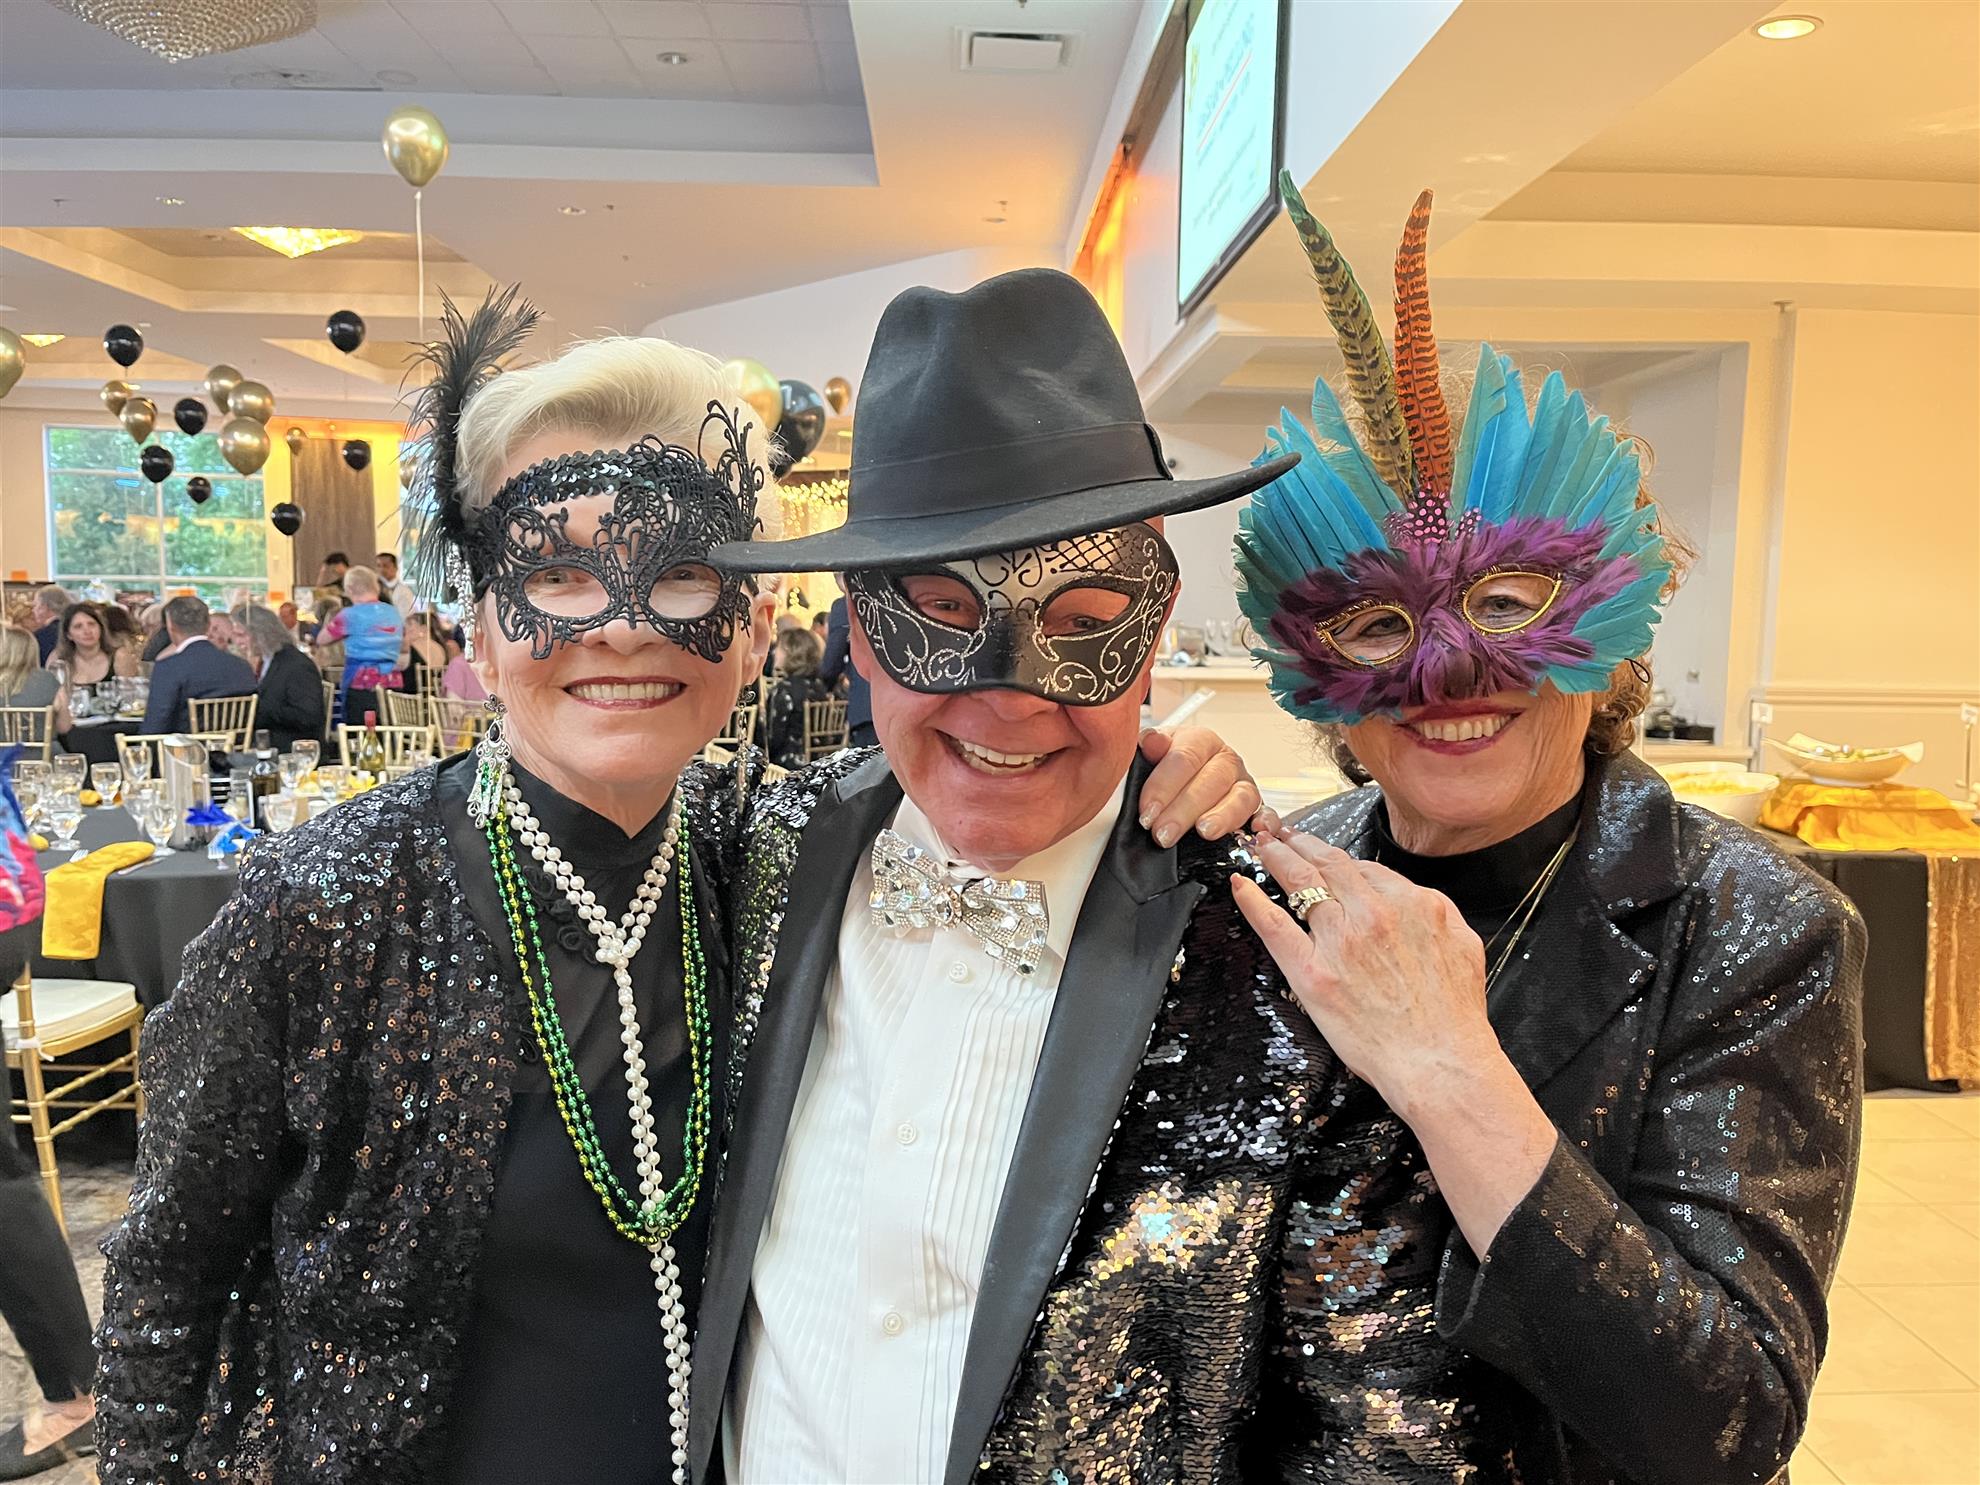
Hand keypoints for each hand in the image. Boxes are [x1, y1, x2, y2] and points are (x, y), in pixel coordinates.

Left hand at [1136, 726, 1260, 847]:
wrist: (1185, 782)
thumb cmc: (1167, 769)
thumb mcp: (1152, 754)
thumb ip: (1150, 747)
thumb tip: (1151, 741)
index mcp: (1200, 740)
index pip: (1184, 758)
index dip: (1162, 787)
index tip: (1146, 813)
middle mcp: (1226, 760)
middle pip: (1211, 780)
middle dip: (1184, 810)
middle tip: (1163, 833)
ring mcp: (1244, 783)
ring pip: (1240, 797)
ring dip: (1222, 816)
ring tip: (1204, 831)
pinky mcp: (1256, 807)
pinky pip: (1267, 813)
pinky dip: (1266, 821)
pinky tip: (1256, 830)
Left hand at [1231, 830, 1561, 1254]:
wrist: (1442, 1063)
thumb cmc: (1454, 1017)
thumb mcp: (1463, 945)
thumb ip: (1437, 911)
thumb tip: (1414, 897)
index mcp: (1412, 903)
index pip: (1363, 868)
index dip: (1335, 855)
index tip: (1319, 849)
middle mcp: (1374, 913)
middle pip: (1327, 865)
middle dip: (1298, 842)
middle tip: (1278, 831)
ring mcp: (1340, 940)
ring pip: (1300, 883)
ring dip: (1275, 858)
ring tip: (1259, 844)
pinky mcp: (1313, 973)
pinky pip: (1275, 926)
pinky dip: (1254, 901)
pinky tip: (1239, 885)